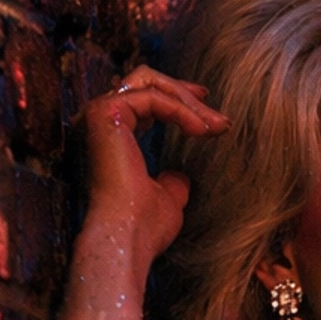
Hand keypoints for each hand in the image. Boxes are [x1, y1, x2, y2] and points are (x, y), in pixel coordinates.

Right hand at [50, 68, 226, 319]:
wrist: (126, 238)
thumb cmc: (144, 228)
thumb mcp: (166, 199)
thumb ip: (171, 182)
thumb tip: (181, 177)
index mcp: (110, 135)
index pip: (143, 99)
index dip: (179, 101)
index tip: (210, 116)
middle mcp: (99, 119)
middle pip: (145, 81)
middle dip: (186, 95)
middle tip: (220, 119)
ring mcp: (100, 113)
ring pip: (149, 83)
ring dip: (188, 102)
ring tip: (217, 127)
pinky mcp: (107, 112)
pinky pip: (153, 98)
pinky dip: (181, 110)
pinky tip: (202, 131)